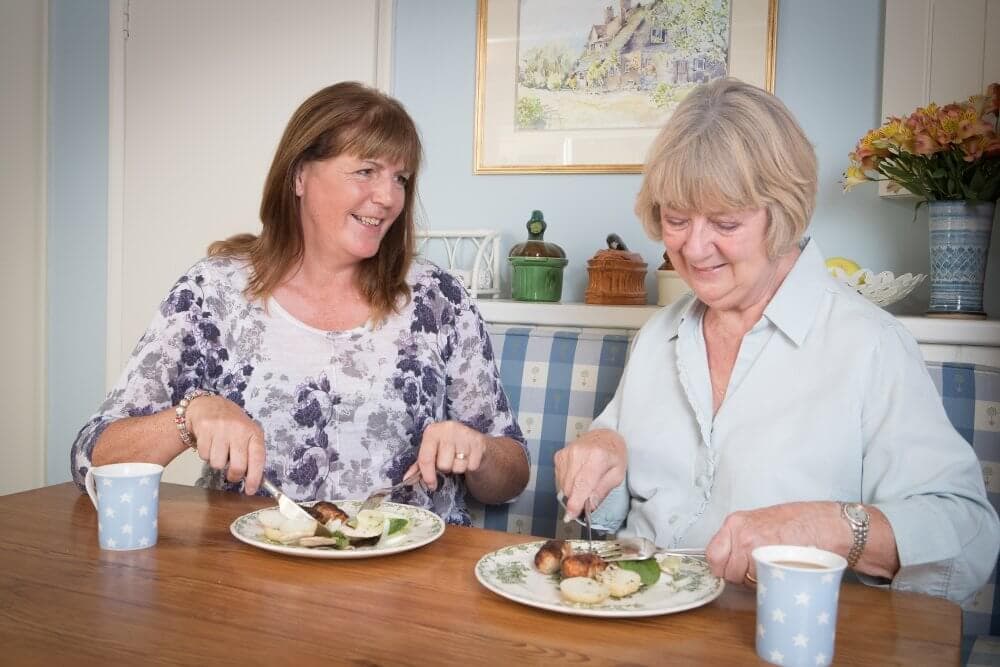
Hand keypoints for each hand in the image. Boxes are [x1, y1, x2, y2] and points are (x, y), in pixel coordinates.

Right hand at [186, 395, 265, 494]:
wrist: (209, 406)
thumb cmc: (232, 425)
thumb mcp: (248, 435)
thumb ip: (252, 455)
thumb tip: (255, 481)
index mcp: (254, 432)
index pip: (258, 459)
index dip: (255, 477)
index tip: (251, 490)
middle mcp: (239, 429)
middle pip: (237, 467)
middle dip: (234, 476)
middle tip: (232, 475)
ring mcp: (221, 428)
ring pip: (218, 464)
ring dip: (218, 462)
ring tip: (220, 450)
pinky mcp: (205, 429)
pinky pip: (204, 456)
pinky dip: (206, 454)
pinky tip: (210, 443)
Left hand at [406, 421, 487, 490]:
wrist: (473, 440)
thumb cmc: (447, 447)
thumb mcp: (432, 451)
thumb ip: (419, 465)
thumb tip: (406, 479)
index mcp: (433, 431)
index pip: (426, 458)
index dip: (427, 475)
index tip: (431, 485)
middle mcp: (448, 429)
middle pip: (443, 465)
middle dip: (445, 468)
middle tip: (448, 460)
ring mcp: (465, 434)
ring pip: (458, 467)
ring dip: (458, 467)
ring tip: (458, 458)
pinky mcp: (479, 443)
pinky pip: (471, 466)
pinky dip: (469, 466)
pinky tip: (468, 458)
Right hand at [553, 429, 626, 521]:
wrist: (604, 436)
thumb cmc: (614, 454)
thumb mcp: (617, 475)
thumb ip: (602, 491)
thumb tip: (589, 507)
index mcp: (596, 457)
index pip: (581, 485)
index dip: (575, 503)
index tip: (571, 516)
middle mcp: (578, 453)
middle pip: (570, 488)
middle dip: (576, 500)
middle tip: (586, 503)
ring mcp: (566, 453)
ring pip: (562, 485)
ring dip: (572, 492)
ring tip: (585, 486)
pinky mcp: (559, 456)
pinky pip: (559, 479)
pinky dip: (567, 484)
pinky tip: (577, 478)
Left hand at [705, 501, 842, 584]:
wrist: (826, 525)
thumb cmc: (800, 522)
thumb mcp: (761, 521)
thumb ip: (742, 536)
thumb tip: (730, 557)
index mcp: (736, 522)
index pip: (713, 555)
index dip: (722, 566)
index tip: (731, 569)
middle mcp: (740, 534)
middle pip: (726, 571)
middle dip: (739, 576)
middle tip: (757, 568)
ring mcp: (753, 548)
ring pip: (741, 580)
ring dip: (754, 580)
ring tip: (771, 566)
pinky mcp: (768, 561)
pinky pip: (758, 582)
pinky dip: (766, 582)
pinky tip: (778, 570)